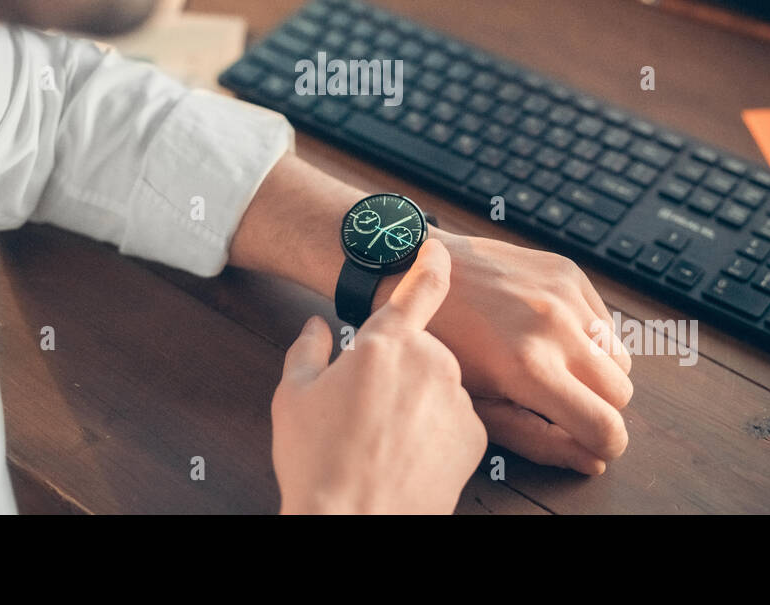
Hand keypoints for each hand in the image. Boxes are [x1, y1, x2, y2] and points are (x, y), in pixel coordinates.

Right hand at [271, 239, 487, 513]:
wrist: (354, 522)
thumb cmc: (318, 461)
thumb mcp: (292, 396)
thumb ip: (307, 349)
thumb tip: (316, 326)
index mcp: (385, 342)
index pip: (421, 286)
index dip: (432, 259)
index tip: (437, 246)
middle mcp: (431, 360)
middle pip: (422, 348)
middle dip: (400, 367)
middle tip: (366, 405)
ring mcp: (458, 399)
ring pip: (440, 384)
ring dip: (420, 399)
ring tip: (383, 438)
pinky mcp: (476, 436)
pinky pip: (457, 419)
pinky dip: (438, 431)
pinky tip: (408, 454)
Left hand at [374, 229, 632, 474]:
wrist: (409, 271)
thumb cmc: (437, 345)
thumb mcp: (474, 405)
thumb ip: (537, 438)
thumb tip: (593, 460)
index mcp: (529, 368)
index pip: (605, 425)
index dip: (605, 443)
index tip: (591, 441)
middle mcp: (554, 327)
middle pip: (621, 392)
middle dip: (600, 406)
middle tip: (562, 402)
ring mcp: (563, 294)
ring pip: (619, 355)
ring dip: (596, 369)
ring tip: (553, 365)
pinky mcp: (566, 270)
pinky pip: (604, 320)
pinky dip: (588, 335)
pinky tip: (547, 333)